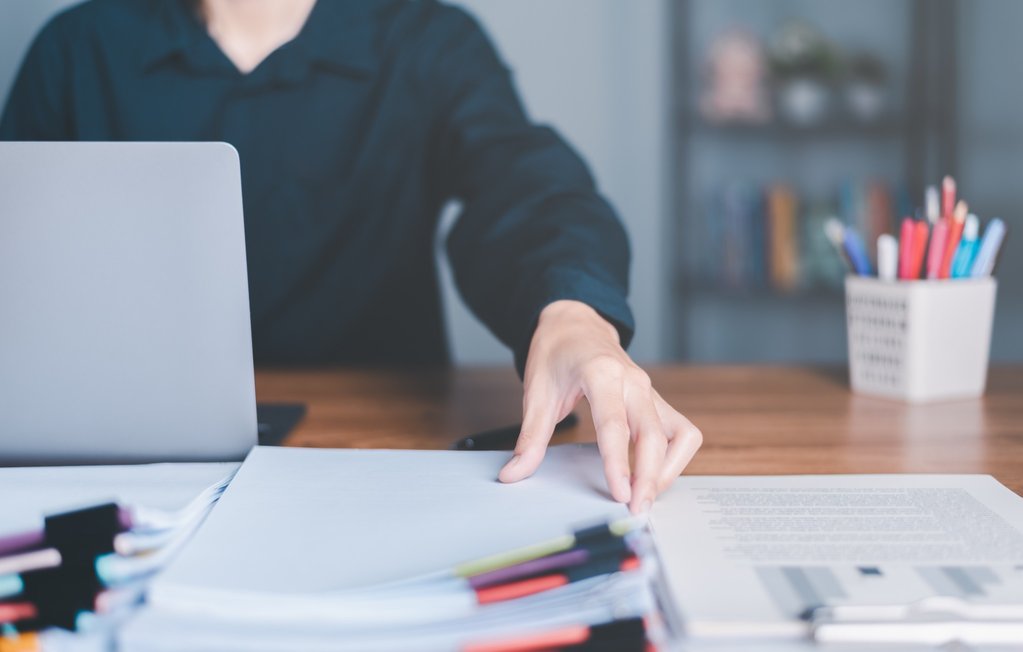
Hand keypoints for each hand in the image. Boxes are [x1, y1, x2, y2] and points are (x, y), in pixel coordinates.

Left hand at [498, 300, 701, 512]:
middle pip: (654, 434)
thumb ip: (530, 437)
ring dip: (668, 469)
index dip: (619, 463)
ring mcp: (650, 391)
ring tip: (647, 496)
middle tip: (637, 510)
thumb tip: (513, 473)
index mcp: (602, 373)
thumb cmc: (556, 353)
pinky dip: (674, 457)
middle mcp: (634, 381)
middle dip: (650, 476)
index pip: (615, 425)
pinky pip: (681, 431)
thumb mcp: (536, 391)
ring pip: (679, 434)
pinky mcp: (657, 401)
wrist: (575, 324)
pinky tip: (655, 475)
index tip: (621, 494)